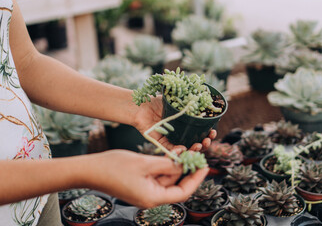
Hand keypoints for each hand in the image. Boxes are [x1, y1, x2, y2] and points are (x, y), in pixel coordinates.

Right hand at [83, 150, 208, 207]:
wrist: (89, 170)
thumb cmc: (114, 167)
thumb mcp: (145, 163)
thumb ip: (167, 165)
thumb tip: (183, 164)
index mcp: (153, 198)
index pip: (183, 192)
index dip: (196, 179)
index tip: (205, 166)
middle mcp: (151, 198)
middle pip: (176, 186)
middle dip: (188, 170)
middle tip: (198, 155)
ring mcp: (145, 191)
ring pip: (168, 179)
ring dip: (176, 165)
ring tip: (186, 149)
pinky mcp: (140, 183)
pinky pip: (158, 175)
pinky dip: (165, 165)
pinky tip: (172, 152)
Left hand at [133, 96, 215, 150]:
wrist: (141, 106)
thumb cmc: (157, 102)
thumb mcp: (176, 100)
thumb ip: (188, 101)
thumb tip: (203, 97)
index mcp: (186, 124)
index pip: (201, 132)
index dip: (209, 134)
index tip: (213, 131)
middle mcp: (180, 133)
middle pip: (196, 143)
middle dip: (205, 144)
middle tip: (207, 140)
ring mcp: (172, 139)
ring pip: (186, 149)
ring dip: (195, 150)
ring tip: (199, 145)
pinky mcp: (161, 144)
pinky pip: (171, 151)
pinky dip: (178, 152)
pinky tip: (184, 148)